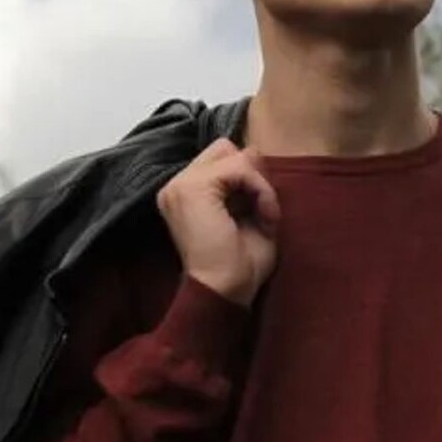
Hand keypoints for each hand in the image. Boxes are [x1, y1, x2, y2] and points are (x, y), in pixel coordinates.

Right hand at [156, 139, 279, 307]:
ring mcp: (180, 184)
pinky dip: (260, 189)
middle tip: (262, 208)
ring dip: (258, 183)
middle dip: (251, 173)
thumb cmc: (239, 265)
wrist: (223, 293)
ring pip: (233, 154)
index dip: (247, 176)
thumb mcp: (248, 214)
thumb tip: (254, 152)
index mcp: (185, 192)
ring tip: (264, 216)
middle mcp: (176, 185)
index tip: (259, 210)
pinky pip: (240, 167)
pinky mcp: (193, 188)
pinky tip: (265, 216)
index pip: (221, 157)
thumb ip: (248, 182)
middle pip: (225, 149)